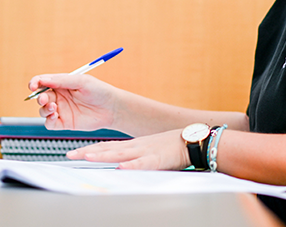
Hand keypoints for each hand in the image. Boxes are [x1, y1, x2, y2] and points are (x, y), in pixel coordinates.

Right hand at [28, 73, 116, 130]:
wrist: (112, 108)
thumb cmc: (99, 91)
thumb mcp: (82, 81)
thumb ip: (62, 80)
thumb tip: (43, 80)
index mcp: (62, 83)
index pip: (43, 81)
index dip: (35, 83)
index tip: (33, 86)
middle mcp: (60, 96)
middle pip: (41, 96)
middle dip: (39, 97)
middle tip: (44, 99)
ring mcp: (61, 109)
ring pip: (43, 110)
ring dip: (44, 109)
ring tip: (54, 107)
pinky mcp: (64, 122)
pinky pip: (50, 123)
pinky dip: (48, 120)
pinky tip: (55, 116)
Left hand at [67, 129, 190, 169]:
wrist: (190, 141)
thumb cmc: (170, 147)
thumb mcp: (148, 151)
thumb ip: (133, 157)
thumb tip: (118, 166)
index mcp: (133, 146)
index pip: (107, 147)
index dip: (90, 150)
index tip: (74, 153)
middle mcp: (135, 147)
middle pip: (108, 150)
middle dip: (88, 153)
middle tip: (71, 155)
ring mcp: (145, 152)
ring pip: (120, 154)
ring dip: (103, 155)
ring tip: (88, 156)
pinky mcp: (157, 160)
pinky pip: (142, 163)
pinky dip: (131, 165)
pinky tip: (121, 168)